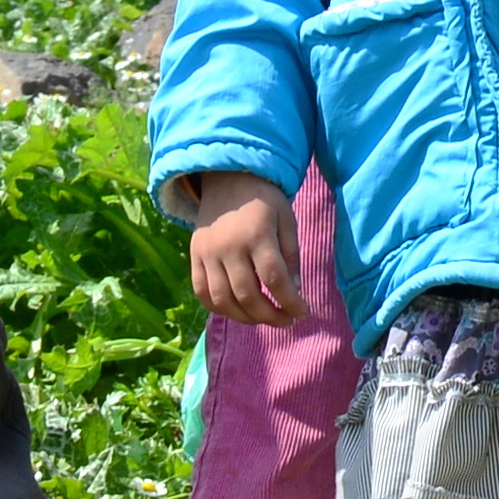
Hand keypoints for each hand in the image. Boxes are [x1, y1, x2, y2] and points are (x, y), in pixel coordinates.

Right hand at [179, 174, 303, 325]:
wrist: (226, 178)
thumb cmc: (264, 200)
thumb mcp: (286, 220)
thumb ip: (291, 255)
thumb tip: (294, 291)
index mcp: (257, 234)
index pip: (274, 278)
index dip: (290, 302)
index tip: (303, 313)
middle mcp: (229, 246)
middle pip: (248, 295)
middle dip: (271, 316)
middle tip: (286, 320)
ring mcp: (207, 253)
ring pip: (223, 299)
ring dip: (246, 318)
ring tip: (264, 318)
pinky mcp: (194, 257)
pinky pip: (202, 292)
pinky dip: (220, 308)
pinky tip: (238, 311)